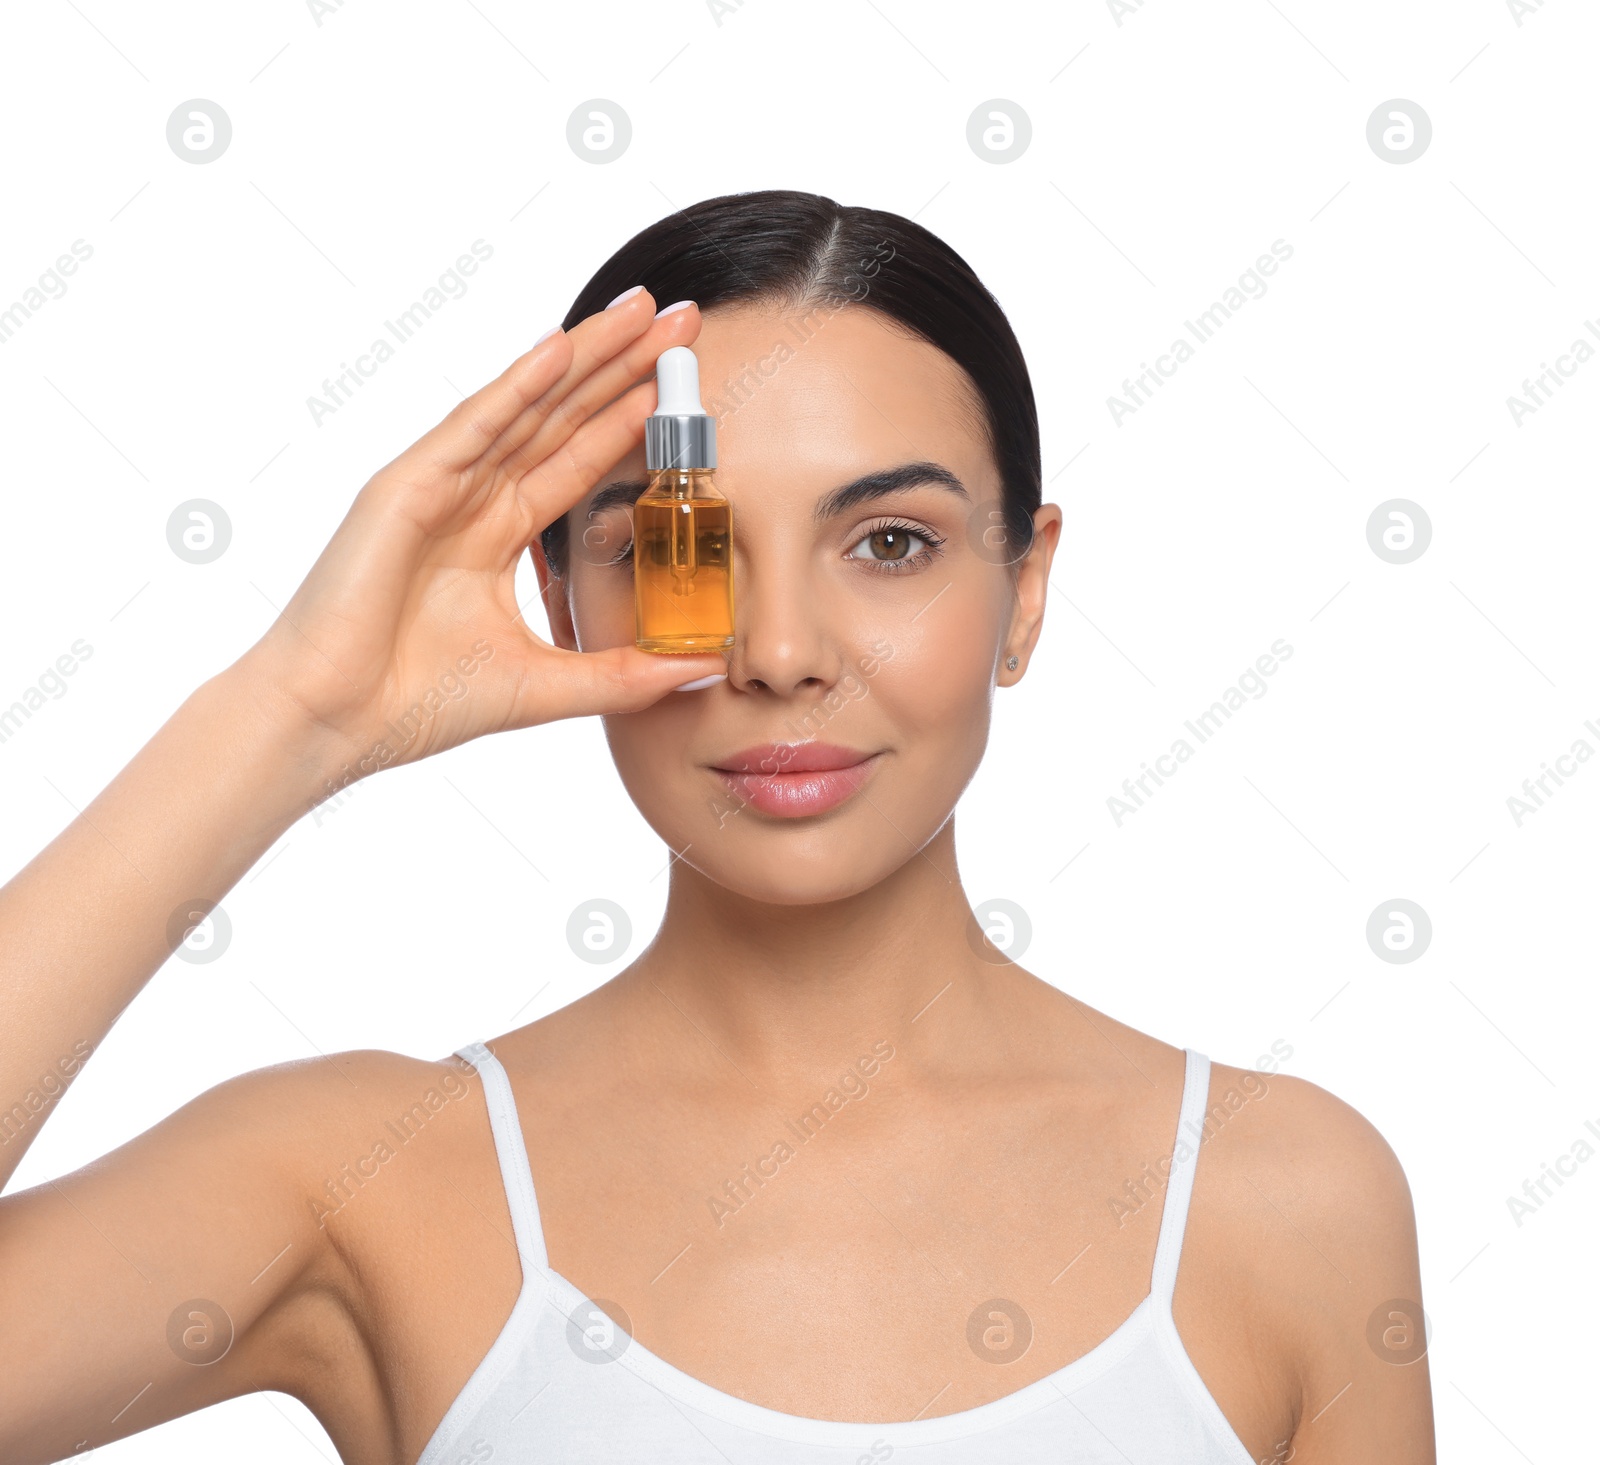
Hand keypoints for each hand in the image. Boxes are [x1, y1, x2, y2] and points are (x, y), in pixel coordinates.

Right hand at [238, 287, 722, 788]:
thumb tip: (700, 667)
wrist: (336, 724)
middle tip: (684, 317)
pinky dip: (516, 385)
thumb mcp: (546, 686)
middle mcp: (471, 500)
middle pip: (563, 416)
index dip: (632, 416)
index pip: (580, 459)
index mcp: (497, 535)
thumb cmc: (416, 704)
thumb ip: (623, 675)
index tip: (686, 380)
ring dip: (584, 354)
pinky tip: (561, 347)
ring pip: (527, 406)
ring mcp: (438, 487)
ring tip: (642, 309)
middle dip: (623, 366)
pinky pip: (472, 427)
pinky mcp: (404, 488)